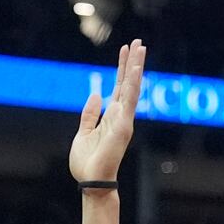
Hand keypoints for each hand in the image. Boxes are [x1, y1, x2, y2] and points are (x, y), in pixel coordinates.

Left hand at [69, 38, 146, 182]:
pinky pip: (129, 101)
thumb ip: (90, 114)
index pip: (119, 88)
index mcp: (111, 117)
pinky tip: (135, 69)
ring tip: (139, 47)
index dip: (122, 69)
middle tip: (137, 42)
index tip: (125, 51)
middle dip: (132, 62)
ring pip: (132, 88)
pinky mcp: (123, 126)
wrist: (91, 181)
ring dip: (135, 67)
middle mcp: (120, 116)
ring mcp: (124, 120)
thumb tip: (96, 95)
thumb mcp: (83, 133)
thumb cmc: (87, 162)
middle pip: (128, 83)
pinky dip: (133, 85)